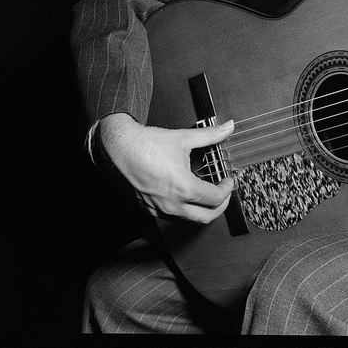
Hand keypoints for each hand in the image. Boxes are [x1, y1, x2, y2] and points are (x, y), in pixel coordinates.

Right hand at [99, 113, 234, 223]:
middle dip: (220, 206)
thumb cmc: (148, 144)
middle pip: (206, 217)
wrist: (119, 147)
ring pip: (189, 220)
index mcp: (184, 188)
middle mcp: (172, 204)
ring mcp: (159, 209)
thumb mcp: (184, 138)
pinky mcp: (149, 209)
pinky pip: (172, 217)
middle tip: (223, 193)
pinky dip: (184, 209)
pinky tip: (185, 196)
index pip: (216, 199)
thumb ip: (211, 135)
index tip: (228, 181)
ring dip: (202, 210)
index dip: (227, 190)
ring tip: (206, 194)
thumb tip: (228, 127)